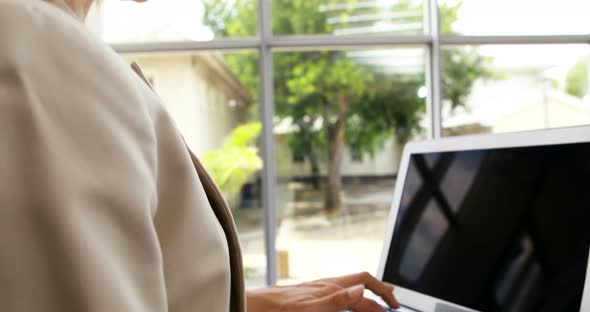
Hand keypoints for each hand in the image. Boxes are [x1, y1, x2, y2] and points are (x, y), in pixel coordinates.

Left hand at [246, 271, 399, 311]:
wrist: (251, 306)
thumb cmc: (277, 310)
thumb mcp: (309, 309)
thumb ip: (337, 300)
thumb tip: (362, 289)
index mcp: (330, 287)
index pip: (365, 286)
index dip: (383, 295)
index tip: (395, 308)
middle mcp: (325, 286)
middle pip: (360, 281)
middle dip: (378, 290)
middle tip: (392, 303)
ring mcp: (316, 290)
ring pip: (348, 286)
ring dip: (364, 294)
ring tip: (374, 304)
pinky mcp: (308, 297)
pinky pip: (335, 294)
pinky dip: (348, 299)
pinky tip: (344, 307)